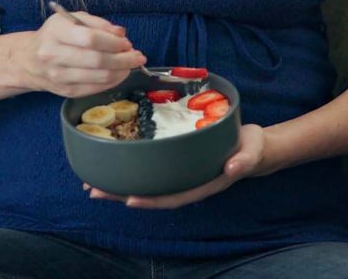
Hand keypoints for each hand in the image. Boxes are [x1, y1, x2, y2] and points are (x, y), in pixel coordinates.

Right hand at [17, 6, 146, 97]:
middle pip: (97, 60)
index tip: (127, 42)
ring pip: (99, 77)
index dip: (114, 42)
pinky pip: (95, 89)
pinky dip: (112, 81)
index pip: (90, 39)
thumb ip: (98, 23)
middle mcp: (54, 56)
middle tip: (137, 56)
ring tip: (131, 64)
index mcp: (56, 33)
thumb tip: (121, 34)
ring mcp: (58, 77)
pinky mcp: (65, 92)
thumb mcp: (72, 19)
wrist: (28, 60)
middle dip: (124, 59)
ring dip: (122, 71)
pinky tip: (119, 74)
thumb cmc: (55, 35)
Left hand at [85, 124, 266, 208]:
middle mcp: (187, 182)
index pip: (172, 197)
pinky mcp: (177, 162)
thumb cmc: (251, 149)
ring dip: (120, 185)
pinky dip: (133, 168)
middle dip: (121, 194)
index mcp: (202, 185)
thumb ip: (243, 161)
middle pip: (151, 194)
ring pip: (147, 184)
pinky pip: (151, 170)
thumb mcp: (251, 153)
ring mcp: (180, 174)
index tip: (128, 199)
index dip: (150, 200)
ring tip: (93, 181)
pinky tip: (116, 163)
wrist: (254, 146)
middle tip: (94, 190)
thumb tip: (232, 169)